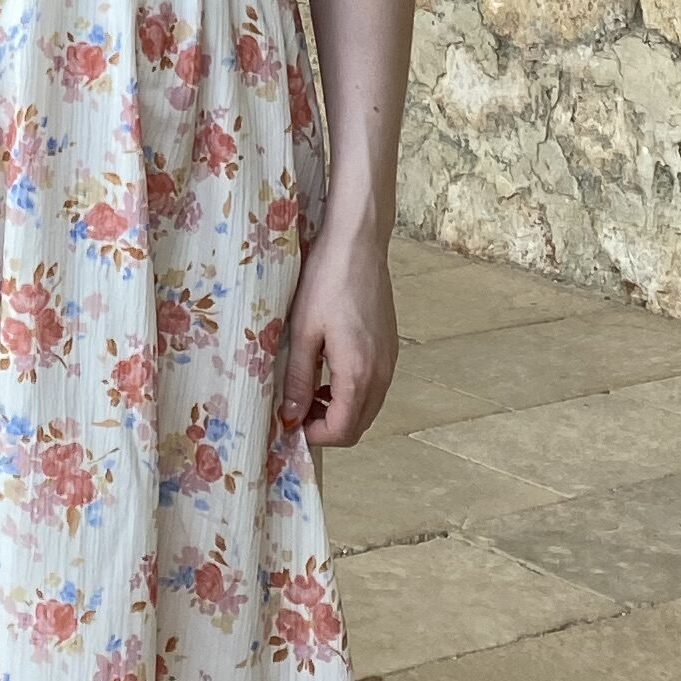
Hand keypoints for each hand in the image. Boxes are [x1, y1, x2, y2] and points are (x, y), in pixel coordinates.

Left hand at [281, 216, 398, 449]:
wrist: (358, 245)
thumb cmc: (326, 282)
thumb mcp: (303, 331)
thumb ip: (298, 379)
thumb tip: (290, 416)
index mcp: (358, 373)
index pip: (342, 431)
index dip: (314, 436)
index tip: (289, 421)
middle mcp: (381, 374)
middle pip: (358, 426)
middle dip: (327, 427)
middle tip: (297, 408)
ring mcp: (390, 361)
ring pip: (368, 408)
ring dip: (340, 410)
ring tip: (310, 389)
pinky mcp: (391, 348)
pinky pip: (374, 387)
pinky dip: (353, 392)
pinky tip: (330, 370)